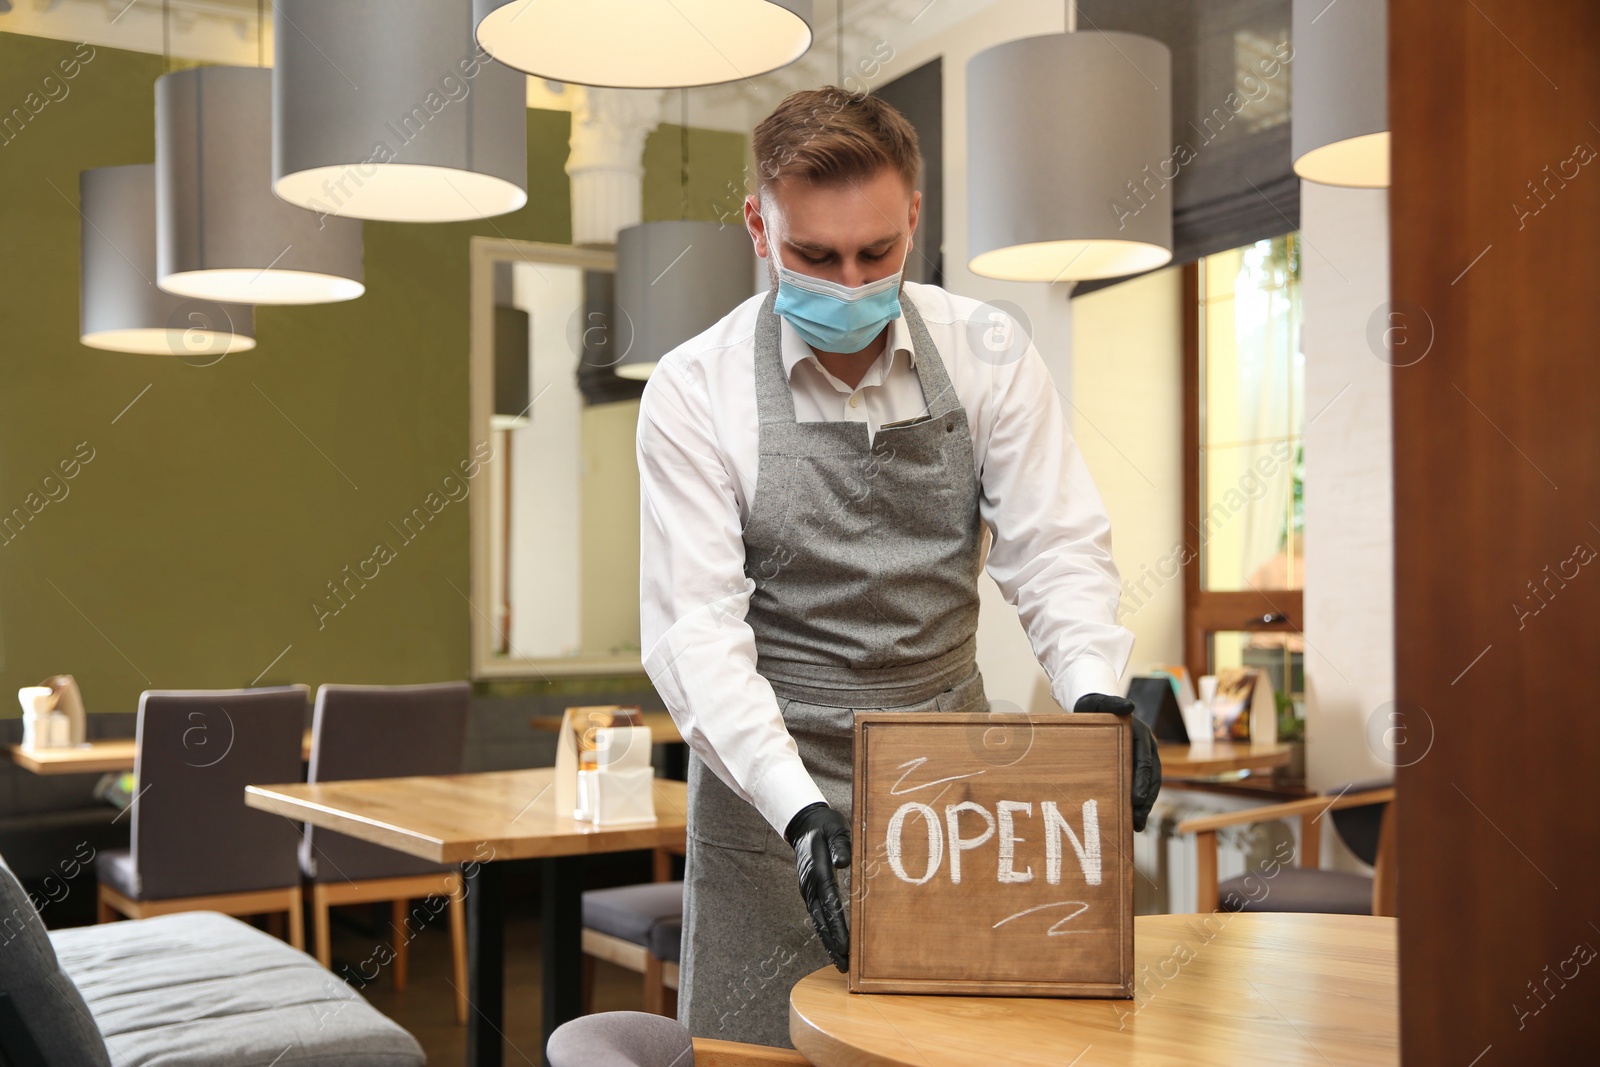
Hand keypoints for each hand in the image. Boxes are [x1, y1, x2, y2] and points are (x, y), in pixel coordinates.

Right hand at [784, 802, 851, 970]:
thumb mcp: (836, 830)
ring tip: (841, 964)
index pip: (830, 904)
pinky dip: (825, 933)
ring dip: (829, 943)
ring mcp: (808, 891)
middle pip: (822, 921)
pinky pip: (818, 916)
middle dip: (833, 944)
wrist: (805, 825)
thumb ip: (840, 845)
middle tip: (846, 966)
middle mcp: (810, 886)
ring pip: (818, 922)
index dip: (837, 927)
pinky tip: (833, 945)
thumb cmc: (825, 827)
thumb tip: (843, 863)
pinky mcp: (810, 892)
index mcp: (818, 872)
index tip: (846, 946)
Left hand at [1074, 693, 1162, 832]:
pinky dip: (1138, 803)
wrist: (1093, 708)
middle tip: (1138, 820)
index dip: (1143, 782)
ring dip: (1145, 806)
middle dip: (1147, 801)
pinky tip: (1131, 819)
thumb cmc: (1095, 706)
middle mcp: (1146, 748)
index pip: (1145, 762)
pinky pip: (1140, 786)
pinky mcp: (1134, 766)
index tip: (1138, 800)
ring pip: (1149, 785)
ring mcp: (1142, 757)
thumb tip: (1129, 705)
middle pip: (1152, 778)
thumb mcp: (1100, 703)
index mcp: (1142, 735)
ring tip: (1137, 826)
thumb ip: (1113, 703)